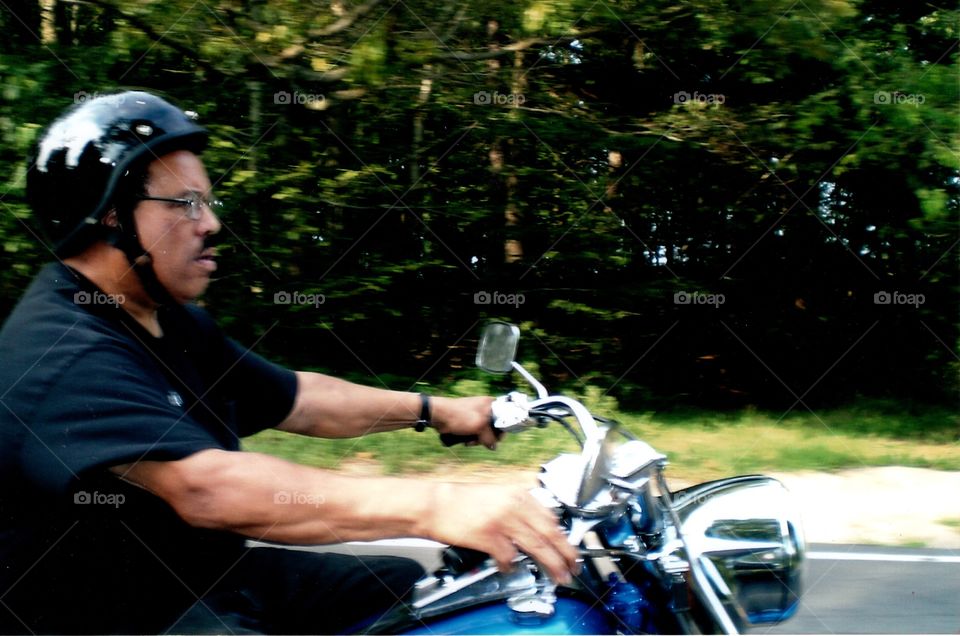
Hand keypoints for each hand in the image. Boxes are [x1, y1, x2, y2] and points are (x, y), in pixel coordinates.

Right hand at [422, 482, 578, 583]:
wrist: (436, 504)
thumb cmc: (463, 501)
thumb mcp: (498, 495)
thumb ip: (520, 509)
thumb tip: (540, 529)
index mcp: (518, 494)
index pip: (551, 517)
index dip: (564, 537)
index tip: (570, 549)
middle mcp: (514, 505)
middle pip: (550, 533)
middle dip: (566, 554)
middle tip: (573, 567)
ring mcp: (502, 521)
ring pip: (537, 547)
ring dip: (551, 565)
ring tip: (557, 576)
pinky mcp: (489, 537)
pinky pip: (509, 557)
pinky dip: (512, 565)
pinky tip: (508, 567)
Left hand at [430, 396, 498, 448]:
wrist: (438, 416)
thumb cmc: (459, 416)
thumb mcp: (479, 426)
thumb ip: (490, 437)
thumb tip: (493, 446)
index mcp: (490, 404)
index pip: (504, 418)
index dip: (501, 430)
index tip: (496, 438)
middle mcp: (484, 408)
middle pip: (494, 428)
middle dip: (487, 437)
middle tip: (479, 440)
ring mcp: (475, 415)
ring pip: (483, 432)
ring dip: (478, 440)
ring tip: (470, 441)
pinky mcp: (467, 422)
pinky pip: (475, 433)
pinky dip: (472, 438)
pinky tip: (466, 441)